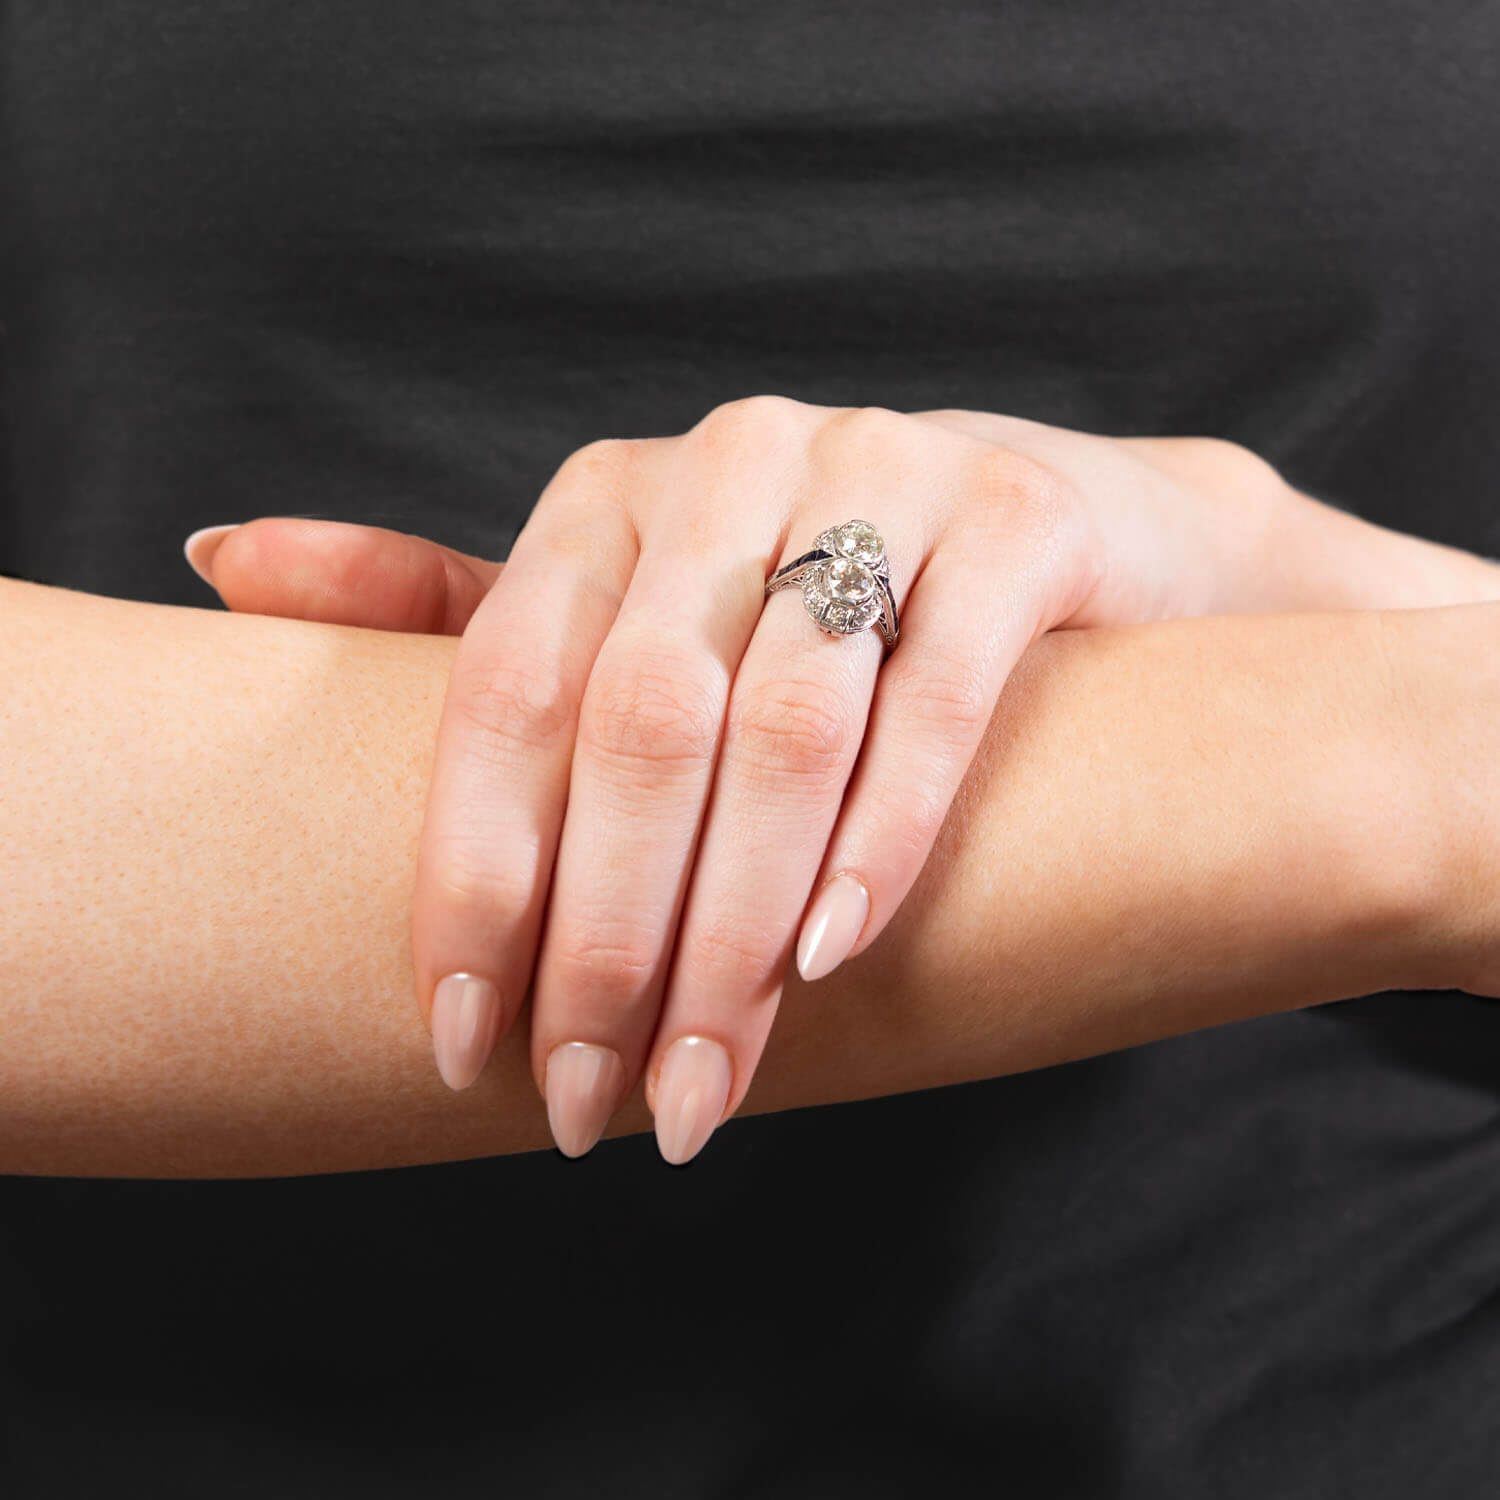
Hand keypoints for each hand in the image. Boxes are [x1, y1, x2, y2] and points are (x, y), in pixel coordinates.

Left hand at [184, 398, 1497, 1162]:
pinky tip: (834, 959)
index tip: (461, 1042)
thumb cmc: (811, 599)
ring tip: (707, 1088)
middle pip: (640, 722)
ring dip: (735, 929)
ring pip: (784, 724)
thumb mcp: (630, 600)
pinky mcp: (1017, 516)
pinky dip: (882, 835)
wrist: (1054, 540)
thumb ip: (453, 605)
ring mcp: (884, 469)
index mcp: (615, 490)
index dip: (475, 874)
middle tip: (591, 1105)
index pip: (508, 686)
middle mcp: (735, 459)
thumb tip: (221, 557)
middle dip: (606, 938)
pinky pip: (936, 694)